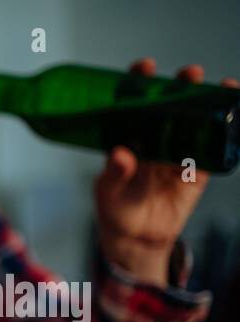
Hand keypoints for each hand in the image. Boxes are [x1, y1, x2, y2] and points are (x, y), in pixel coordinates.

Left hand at [94, 60, 238, 284]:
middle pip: (168, 105)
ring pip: (194, 120)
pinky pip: (214, 146)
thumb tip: (121, 155)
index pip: (132, 103)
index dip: (138, 82)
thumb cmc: (116, 210)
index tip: (145, 68)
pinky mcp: (198, 167)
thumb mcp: (108, 193)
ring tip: (220, 86)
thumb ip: (113, 174)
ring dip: (207, 102)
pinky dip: (227, 130)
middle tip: (189, 74)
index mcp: (128, 137)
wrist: (138, 239)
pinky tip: (235, 111)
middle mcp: (154, 138)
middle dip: (180, 86)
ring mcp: (178, 150)